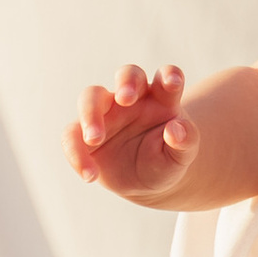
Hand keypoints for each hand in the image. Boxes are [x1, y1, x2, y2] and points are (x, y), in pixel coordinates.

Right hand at [69, 62, 198, 201]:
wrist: (147, 181)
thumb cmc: (167, 160)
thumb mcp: (182, 156)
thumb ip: (185, 141)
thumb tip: (175, 130)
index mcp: (162, 98)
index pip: (167, 77)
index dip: (170, 75)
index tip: (173, 83)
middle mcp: (132, 99)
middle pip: (128, 75)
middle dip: (126, 82)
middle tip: (125, 99)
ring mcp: (106, 112)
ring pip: (91, 97)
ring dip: (90, 114)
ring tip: (95, 139)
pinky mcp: (84, 133)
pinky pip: (72, 136)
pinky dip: (77, 155)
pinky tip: (90, 176)